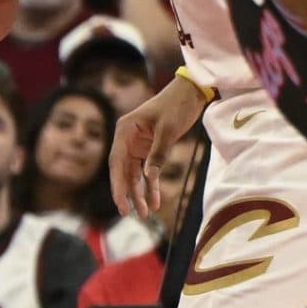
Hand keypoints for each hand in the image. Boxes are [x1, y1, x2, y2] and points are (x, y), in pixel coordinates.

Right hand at [109, 74, 206, 216]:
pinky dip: (151, 186)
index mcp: (124, 130)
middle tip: (130, 214)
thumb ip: (158, 154)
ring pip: (134, 175)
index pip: (116, 162)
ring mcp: (137, 145)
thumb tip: (148, 178)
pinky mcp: (148, 149)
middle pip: (123, 172)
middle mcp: (126, 139)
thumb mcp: (167, 130)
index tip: (120, 203)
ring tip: (146, 212)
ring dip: (139, 193)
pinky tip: (155, 201)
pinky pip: (147, 172)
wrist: (190, 93)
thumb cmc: (176, 106)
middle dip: (127, 193)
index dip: (117, 185)